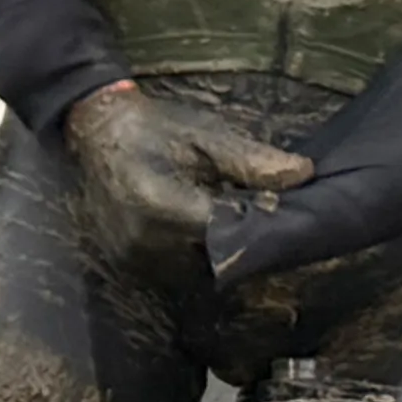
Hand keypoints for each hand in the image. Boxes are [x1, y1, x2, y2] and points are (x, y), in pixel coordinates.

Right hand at [62, 81, 312, 270]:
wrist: (96, 129)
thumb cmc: (154, 128)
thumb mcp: (206, 137)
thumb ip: (252, 162)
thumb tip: (304, 176)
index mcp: (166, 208)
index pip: (232, 238)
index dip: (258, 230)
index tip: (271, 215)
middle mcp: (146, 242)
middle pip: (216, 263)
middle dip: (237, 245)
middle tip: (247, 219)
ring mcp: (132, 256)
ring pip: (194, 273)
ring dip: (212, 255)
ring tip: (219, 223)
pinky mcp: (124, 261)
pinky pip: (171, 271)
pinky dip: (187, 256)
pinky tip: (193, 231)